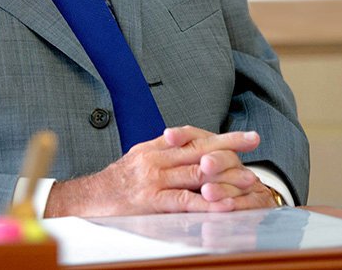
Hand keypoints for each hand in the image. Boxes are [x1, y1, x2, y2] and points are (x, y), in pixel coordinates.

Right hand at [43, 125, 277, 216]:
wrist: (86, 200)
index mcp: (155, 147)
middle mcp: (156, 159)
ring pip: (196, 174)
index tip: (246, 136)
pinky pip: (184, 202)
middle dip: (230, 146)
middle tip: (255, 142)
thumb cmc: (116, 183)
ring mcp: (154, 180)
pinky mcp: (151, 202)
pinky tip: (224, 205)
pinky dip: (206, 203)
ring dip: (226, 177)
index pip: (194, 137)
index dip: (221, 136)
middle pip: (200, 150)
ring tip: (249, 178)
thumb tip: (190, 145)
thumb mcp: (139, 159)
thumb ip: (164, 152)